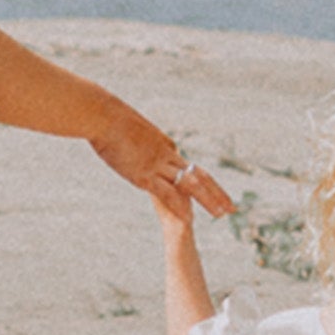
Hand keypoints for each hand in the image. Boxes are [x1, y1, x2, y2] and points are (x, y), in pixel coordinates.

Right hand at [92, 112, 235, 218]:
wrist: (103, 116)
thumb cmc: (107, 119)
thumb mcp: (124, 127)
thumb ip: (132, 137)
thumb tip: (128, 135)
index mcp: (163, 145)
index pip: (184, 165)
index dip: (200, 180)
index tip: (208, 190)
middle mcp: (166, 156)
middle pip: (198, 176)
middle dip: (216, 192)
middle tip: (231, 206)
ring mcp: (156, 166)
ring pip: (190, 185)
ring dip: (207, 201)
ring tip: (221, 214)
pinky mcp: (143, 175)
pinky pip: (166, 193)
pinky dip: (179, 206)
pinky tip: (189, 219)